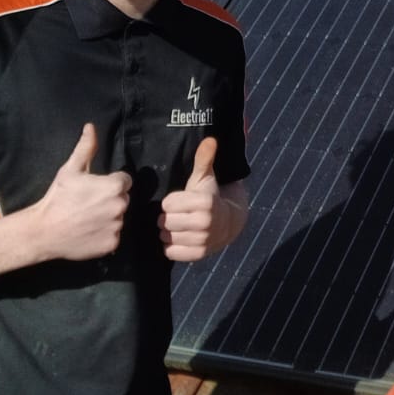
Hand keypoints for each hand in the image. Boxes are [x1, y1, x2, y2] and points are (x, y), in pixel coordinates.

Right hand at [29, 123, 130, 261]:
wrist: (42, 232)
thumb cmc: (57, 198)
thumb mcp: (70, 170)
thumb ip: (85, 148)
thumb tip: (91, 127)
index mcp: (114, 187)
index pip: (124, 181)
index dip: (110, 183)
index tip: (94, 189)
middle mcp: (120, 206)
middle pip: (122, 199)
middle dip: (110, 200)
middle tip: (88, 204)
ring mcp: (117, 226)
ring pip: (118, 218)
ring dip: (108, 217)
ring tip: (87, 218)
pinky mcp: (113, 244)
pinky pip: (114, 236)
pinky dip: (104, 234)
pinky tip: (88, 232)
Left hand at [159, 137, 238, 261]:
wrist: (228, 222)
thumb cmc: (210, 197)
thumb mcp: (206, 177)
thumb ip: (204, 159)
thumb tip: (210, 139)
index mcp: (205, 202)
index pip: (168, 204)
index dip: (171, 202)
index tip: (179, 201)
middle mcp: (205, 222)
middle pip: (165, 221)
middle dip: (168, 217)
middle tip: (177, 214)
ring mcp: (202, 240)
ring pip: (166, 237)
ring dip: (168, 232)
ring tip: (178, 226)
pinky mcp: (197, 255)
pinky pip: (170, 252)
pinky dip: (171, 246)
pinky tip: (179, 238)